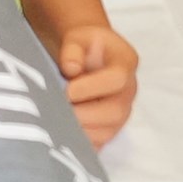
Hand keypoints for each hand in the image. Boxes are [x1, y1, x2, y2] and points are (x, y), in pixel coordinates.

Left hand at [56, 22, 139, 148]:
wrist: (87, 56)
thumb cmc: (83, 45)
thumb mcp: (77, 36)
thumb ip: (73, 48)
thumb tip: (71, 69)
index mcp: (125, 63)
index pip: (117, 79)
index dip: (92, 88)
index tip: (67, 91)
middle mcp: (127, 92)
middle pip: (115, 112)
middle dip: (84, 115)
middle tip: (56, 112)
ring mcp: (120, 113)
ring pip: (106, 133)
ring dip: (79, 131)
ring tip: (54, 124)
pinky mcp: (107, 129)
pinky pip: (98, 145)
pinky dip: (78, 145)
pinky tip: (58, 139)